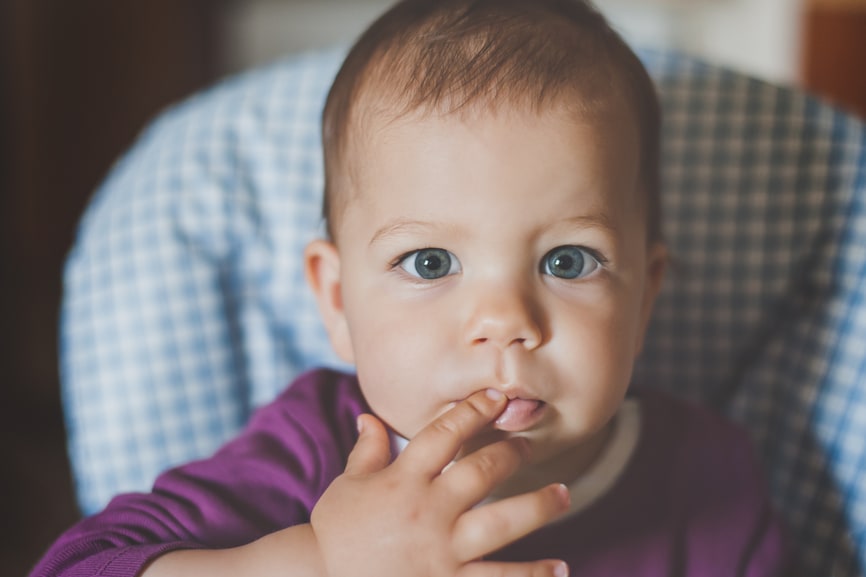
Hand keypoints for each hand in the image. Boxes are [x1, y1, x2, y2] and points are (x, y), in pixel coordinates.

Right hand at [310, 388, 570, 576]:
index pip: (444, 434)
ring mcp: (440, 552)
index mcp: (402, 480)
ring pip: (501, 524)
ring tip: (563, 494)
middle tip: (530, 446)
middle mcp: (426, 511)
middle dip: (510, 454)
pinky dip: (530, 575)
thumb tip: (371, 415)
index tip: (496, 397)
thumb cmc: (336, 532)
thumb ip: (367, 449)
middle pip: (480, 472)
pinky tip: (559, 569)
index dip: (473, 411)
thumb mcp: (347, 485)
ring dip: (538, 507)